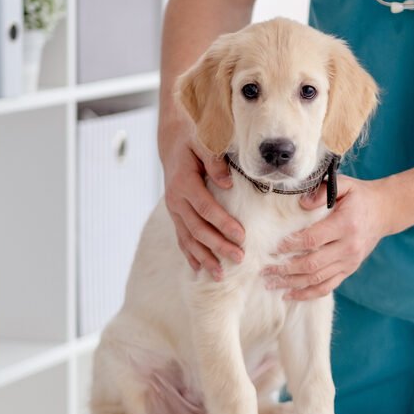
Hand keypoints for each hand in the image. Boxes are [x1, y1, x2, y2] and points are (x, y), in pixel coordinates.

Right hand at [160, 118, 244, 279]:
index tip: (242, 236)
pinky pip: (182, 237)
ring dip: (204, 257)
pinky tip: (199, 269)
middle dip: (219, 246)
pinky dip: (190, 254)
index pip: (206, 208)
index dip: (224, 224)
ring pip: (188, 238)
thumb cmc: (193, 138)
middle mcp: (176, 200)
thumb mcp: (204, 141)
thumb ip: (215, 160)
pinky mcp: (176, 214)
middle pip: (198, 229)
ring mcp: (174, 209)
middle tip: (239, 259)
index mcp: (184, 182)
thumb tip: (228, 183)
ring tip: (220, 275)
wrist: (172, 140)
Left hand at [262, 176, 393, 300]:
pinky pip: (327, 286)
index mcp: (345, 224)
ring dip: (291, 283)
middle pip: (312, 264)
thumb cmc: (359, 196)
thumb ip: (322, 191)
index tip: (272, 247)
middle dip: (285, 269)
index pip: (312, 239)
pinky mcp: (349, 269)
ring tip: (270, 284)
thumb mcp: (345, 185)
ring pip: (317, 279)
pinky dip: (308, 293)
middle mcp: (349, 246)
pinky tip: (290, 294)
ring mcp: (349, 261)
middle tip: (264, 270)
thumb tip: (301, 204)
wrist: (385, 211)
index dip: (290, 245)